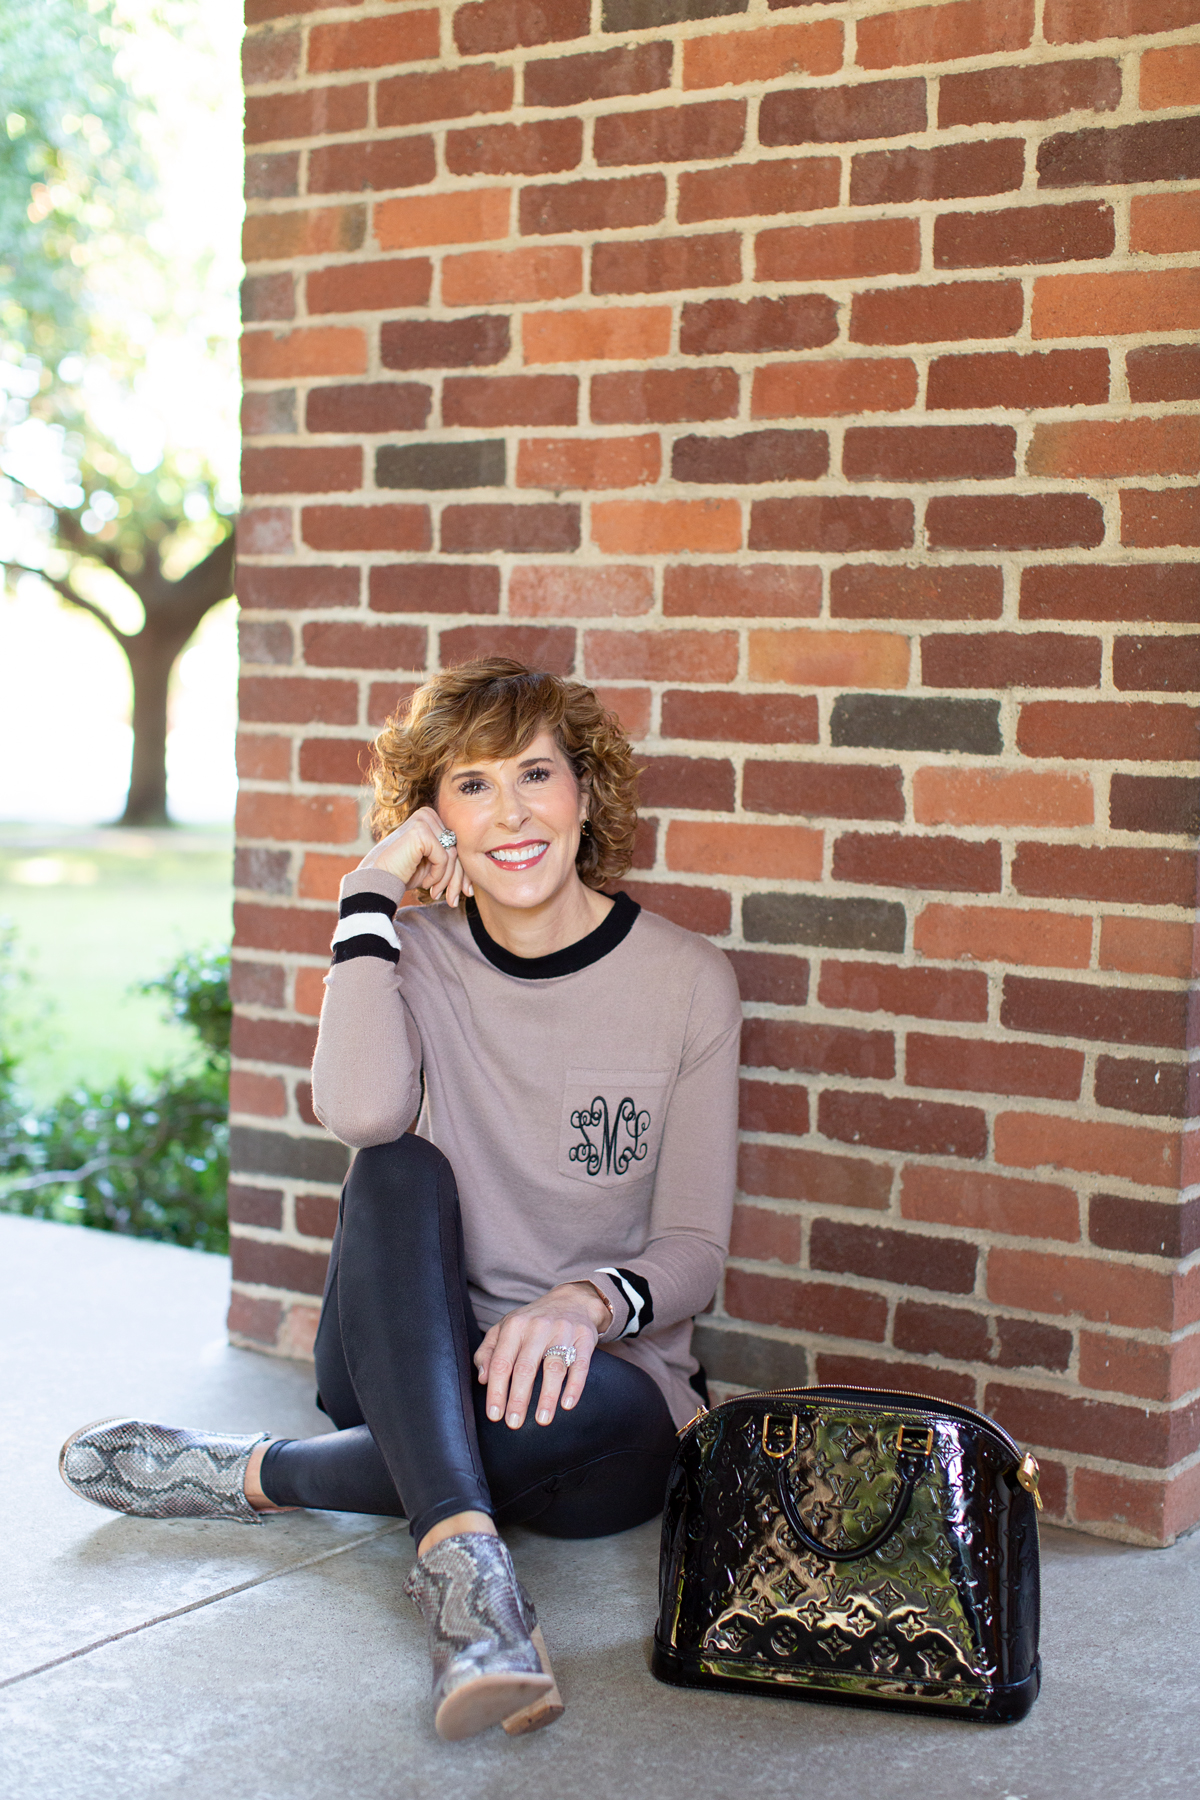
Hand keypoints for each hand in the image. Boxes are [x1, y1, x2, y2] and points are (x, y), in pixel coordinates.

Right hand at [357, 806, 472, 906]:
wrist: (377, 879)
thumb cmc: (403, 873)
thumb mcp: (432, 865)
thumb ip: (450, 860)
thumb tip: (473, 875)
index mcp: (431, 818)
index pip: (456, 843)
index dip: (461, 870)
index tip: (465, 892)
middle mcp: (428, 814)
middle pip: (457, 848)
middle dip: (457, 878)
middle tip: (454, 900)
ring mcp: (424, 821)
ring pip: (453, 855)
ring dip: (446, 879)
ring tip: (436, 893)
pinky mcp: (421, 832)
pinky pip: (443, 858)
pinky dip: (437, 875)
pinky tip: (426, 884)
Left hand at [474, 1283, 610, 1429]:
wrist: (572, 1300)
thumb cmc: (532, 1322)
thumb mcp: (505, 1328)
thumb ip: (488, 1351)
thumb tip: (482, 1378)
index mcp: (514, 1326)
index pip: (501, 1362)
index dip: (496, 1390)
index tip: (494, 1415)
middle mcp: (537, 1327)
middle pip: (525, 1367)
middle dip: (518, 1398)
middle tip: (514, 1423)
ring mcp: (563, 1331)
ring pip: (554, 1367)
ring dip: (547, 1396)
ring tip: (542, 1420)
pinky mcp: (584, 1337)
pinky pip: (580, 1364)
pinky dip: (574, 1386)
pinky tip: (567, 1404)